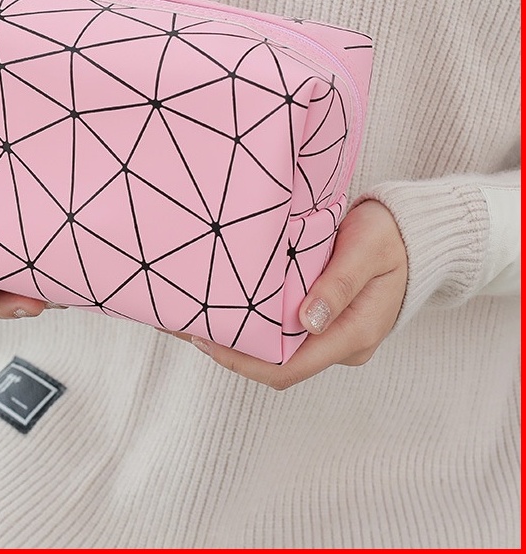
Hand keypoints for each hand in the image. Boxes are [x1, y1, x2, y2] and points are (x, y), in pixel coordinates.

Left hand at [171, 199, 407, 388]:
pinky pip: (283, 333)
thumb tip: (307, 320)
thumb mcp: (367, 250)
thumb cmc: (391, 237)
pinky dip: (252, 324)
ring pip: (277, 351)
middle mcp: (340, 344)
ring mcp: (332, 335)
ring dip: (237, 339)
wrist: (415, 234)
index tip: (205, 339)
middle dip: (230, 351)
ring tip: (196, 315)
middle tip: (186, 324)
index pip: (289, 368)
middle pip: (276, 364)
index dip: (242, 361)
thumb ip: (340, 283)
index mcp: (354, 334)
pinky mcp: (324, 321)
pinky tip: (225, 306)